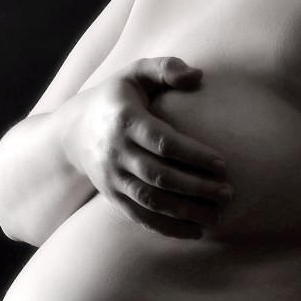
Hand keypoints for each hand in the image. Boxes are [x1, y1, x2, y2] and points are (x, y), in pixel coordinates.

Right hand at [64, 56, 232, 238]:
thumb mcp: (135, 73)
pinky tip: (195, 232)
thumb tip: (198, 76)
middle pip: (159, 176)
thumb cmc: (116, 98)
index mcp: (124, 120)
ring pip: (150, 201)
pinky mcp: (112, 196)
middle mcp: (115, 152)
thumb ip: (165, 69)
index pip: (162, 142)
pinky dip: (167, 228)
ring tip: (217, 216)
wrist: (72, 132)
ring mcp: (111, 178)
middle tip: (228, 194)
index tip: (222, 164)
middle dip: (196, 188)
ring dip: (185, 212)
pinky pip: (140, 217)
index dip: (193, 155)